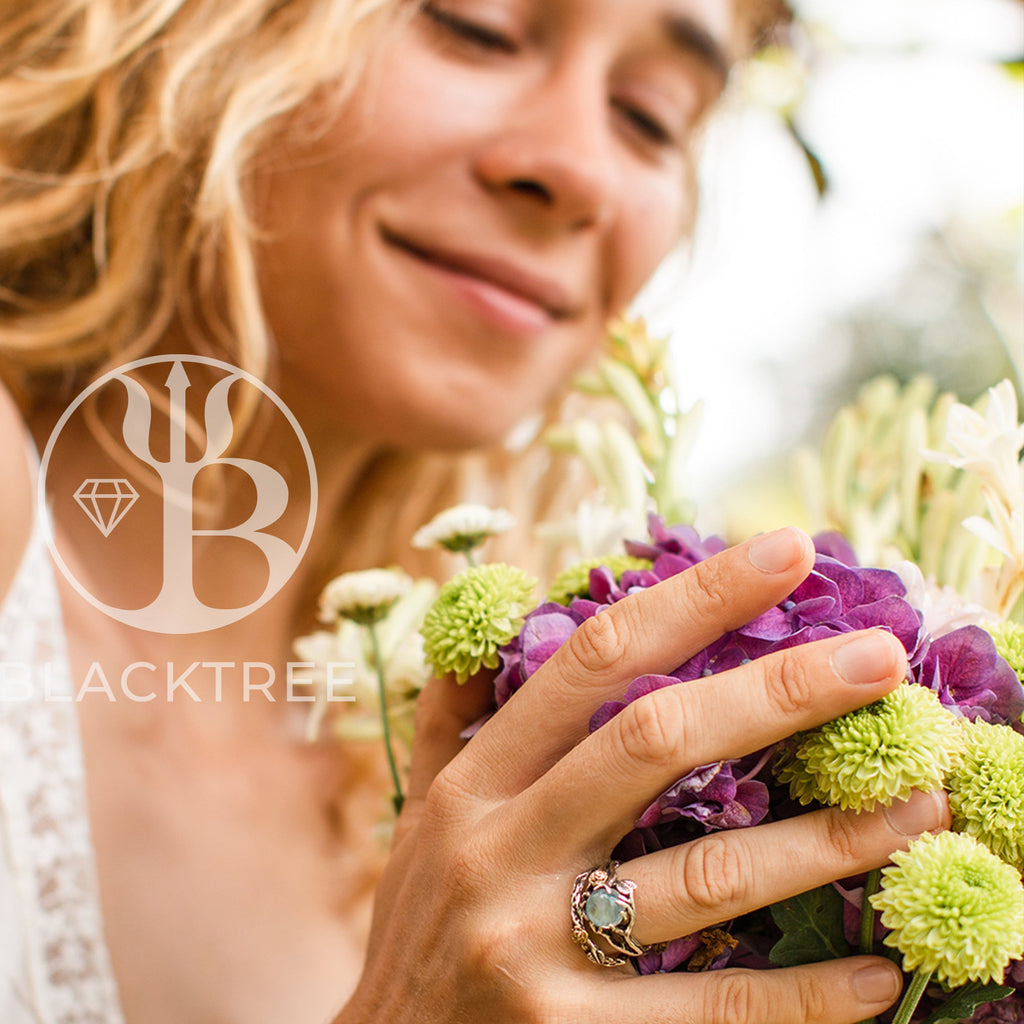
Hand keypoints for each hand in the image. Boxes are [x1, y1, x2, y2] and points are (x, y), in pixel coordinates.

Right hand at [340, 527, 948, 1023]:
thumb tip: (494, 603)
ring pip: (704, 876)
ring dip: (824, 839)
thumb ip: (457, 710)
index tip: (783, 553)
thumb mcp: (421, 807)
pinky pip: (709, 1009)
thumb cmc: (417, 921)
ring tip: (918, 806)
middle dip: (777, 692)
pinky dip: (802, 996)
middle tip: (880, 657)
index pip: (590, 661)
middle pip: (656, 743)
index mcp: (472, 784)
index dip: (691, 600)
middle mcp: (500, 851)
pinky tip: (875, 975)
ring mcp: (535, 948)